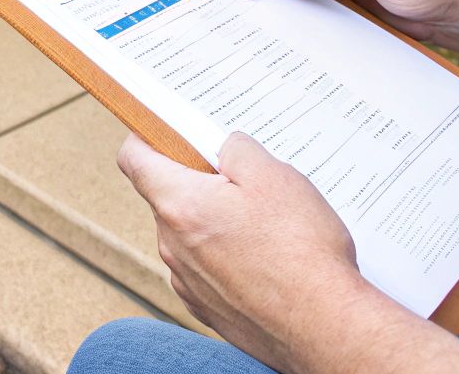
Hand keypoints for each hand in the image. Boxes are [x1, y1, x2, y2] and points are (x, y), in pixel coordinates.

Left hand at [117, 132, 369, 371]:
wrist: (324, 326)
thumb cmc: (301, 252)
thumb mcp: (274, 174)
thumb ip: (236, 148)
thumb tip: (222, 146)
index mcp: (179, 205)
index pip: (133, 158)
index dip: (149, 137)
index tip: (172, 132)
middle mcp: (172, 246)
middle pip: (168, 195)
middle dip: (199, 181)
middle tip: (244, 181)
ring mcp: (187, 281)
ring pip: (189, 233)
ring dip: (216, 221)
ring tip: (266, 224)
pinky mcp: (207, 307)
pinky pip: (205, 267)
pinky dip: (226, 256)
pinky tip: (265, 258)